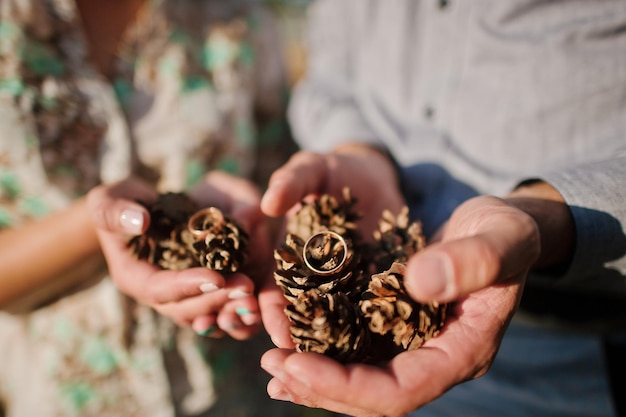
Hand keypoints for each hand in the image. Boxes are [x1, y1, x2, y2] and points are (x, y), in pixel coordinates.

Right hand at [87, 172, 268, 339]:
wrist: (145, 209)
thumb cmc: (123, 202)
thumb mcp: (110, 199)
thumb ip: (117, 210)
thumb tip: (140, 221)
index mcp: (134, 277)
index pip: (159, 288)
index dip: (187, 285)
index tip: (215, 277)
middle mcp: (158, 295)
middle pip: (187, 309)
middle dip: (217, 300)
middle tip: (246, 288)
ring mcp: (181, 298)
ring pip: (206, 315)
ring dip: (232, 310)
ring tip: (256, 300)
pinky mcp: (202, 293)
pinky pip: (220, 310)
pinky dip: (238, 311)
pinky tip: (260, 305)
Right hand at [258, 145, 404, 347]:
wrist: (377, 180)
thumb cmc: (336, 173)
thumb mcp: (313, 170)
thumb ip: (292, 181)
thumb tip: (267, 203)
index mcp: (287, 262)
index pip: (273, 291)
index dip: (271, 310)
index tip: (274, 326)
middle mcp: (313, 286)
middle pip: (303, 319)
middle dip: (301, 340)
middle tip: (304, 359)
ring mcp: (346, 293)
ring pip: (338, 327)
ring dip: (336, 348)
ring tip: (342, 366)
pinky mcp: (380, 295)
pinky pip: (375, 318)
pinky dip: (375, 334)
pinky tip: (383, 348)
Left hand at [260, 195, 542, 416]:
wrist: (502, 228)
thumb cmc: (507, 231)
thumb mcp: (501, 236)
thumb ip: (472, 260)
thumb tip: (417, 284)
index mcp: (464, 350)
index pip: (402, 390)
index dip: (348, 386)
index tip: (298, 365)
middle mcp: (437, 358)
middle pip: (375, 397)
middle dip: (321, 387)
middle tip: (272, 367)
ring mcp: (417, 346)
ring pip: (362, 380)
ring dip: (315, 377)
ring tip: (272, 364)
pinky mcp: (399, 327)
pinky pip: (359, 351)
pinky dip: (324, 352)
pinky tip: (292, 343)